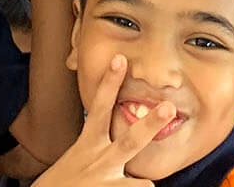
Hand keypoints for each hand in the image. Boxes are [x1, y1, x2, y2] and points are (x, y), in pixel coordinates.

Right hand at [33, 54, 169, 186]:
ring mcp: (104, 182)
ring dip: (143, 186)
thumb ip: (97, 141)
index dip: (109, 83)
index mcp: (89, 144)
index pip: (100, 108)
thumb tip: (115, 122)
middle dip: (150, 124)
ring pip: (137, 183)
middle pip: (129, 141)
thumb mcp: (78, 155)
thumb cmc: (64, 182)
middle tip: (169, 109)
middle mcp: (99, 161)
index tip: (119, 59)